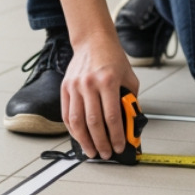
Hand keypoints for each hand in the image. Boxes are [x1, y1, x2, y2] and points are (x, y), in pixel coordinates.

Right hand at [61, 33, 140, 159]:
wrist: (93, 41)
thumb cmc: (113, 58)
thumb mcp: (129, 78)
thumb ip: (129, 101)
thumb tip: (129, 125)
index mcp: (108, 81)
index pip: (112, 116)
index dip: (116, 136)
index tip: (119, 147)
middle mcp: (89, 84)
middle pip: (94, 122)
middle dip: (101, 143)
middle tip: (105, 154)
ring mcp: (75, 86)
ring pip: (77, 121)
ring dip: (84, 141)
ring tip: (91, 151)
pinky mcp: (65, 87)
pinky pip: (66, 114)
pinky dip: (72, 129)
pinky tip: (79, 138)